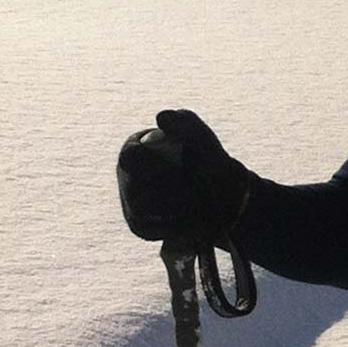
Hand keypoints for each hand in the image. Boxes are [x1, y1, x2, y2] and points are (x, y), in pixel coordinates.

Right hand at [117, 109, 257, 243]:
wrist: (221, 193)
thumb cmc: (206, 158)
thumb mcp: (200, 135)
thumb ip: (184, 122)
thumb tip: (162, 118)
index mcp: (133, 149)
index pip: (131, 157)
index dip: (153, 162)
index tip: (179, 164)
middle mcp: (126, 178)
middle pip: (135, 187)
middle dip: (171, 186)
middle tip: (195, 184)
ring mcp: (130, 204)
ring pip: (146, 209)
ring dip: (179, 203)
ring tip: (198, 196)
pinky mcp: (140, 228)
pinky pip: (156, 228)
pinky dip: (180, 222)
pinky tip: (194, 214)